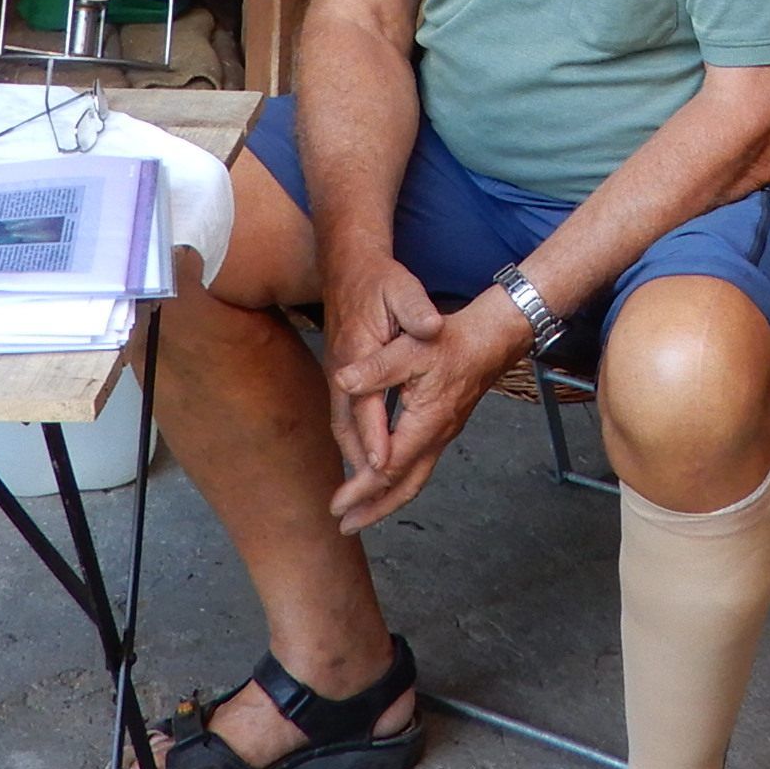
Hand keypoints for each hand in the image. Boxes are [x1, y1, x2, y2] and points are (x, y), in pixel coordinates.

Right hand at [318, 252, 442, 483]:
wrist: (347, 263)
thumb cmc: (377, 279)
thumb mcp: (401, 289)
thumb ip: (415, 311)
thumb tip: (430, 326)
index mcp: (357, 355)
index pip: (365, 407)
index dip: (375, 440)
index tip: (384, 469)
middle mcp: (343, 372)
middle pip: (347, 429)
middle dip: (357, 467)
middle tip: (364, 505)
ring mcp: (338, 374)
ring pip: (342, 428)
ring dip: (353, 460)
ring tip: (364, 496)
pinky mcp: (342, 374)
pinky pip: (344, 418)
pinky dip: (353, 443)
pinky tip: (365, 459)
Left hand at [326, 280, 519, 531]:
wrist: (492, 339)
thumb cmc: (453, 341)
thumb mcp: (410, 349)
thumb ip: (376, 368)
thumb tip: (343, 382)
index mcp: (426, 423)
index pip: (389, 468)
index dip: (361, 488)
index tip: (336, 504)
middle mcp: (437, 437)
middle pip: (405, 487)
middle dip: (374, 510)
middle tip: (346, 526)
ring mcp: (443, 435)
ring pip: (414, 480)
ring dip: (386, 500)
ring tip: (361, 515)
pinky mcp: (444, 429)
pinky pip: (420, 466)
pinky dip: (399, 482)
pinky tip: (384, 481)